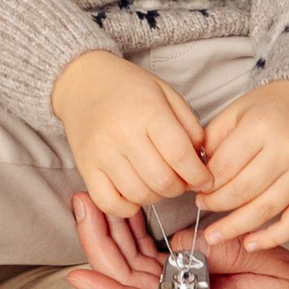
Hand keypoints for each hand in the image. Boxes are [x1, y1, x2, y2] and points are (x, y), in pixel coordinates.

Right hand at [49, 44, 209, 220]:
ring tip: (159, 182)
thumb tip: (201, 160)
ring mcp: (101, 153)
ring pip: (139, 195)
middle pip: (162, 180)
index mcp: (147, 111)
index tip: (205, 179)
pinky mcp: (85, 167)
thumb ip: (189, 125)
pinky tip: (135, 192)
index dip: (199, 175)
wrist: (83, 82)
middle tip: (182, 180)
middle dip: (180, 187)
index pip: (180, 155)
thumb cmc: (128, 87)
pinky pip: (109, 203)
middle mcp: (122, 133)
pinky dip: (128, 206)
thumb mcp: (166, 93)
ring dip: (157, 197)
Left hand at [62, 194, 288, 288]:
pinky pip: (155, 264)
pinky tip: (126, 212)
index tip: (77, 275)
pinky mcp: (198, 282)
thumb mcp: (270, 264)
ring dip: (113, 238)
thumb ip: (223, 255)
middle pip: (128, 283)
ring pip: (136, 270)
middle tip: (82, 204)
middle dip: (99, 245)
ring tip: (94, 201)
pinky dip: (136, 238)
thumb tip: (179, 245)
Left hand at [198, 77, 288, 251]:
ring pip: (265, 210)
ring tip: (214, 235)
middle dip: (216, 204)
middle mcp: (286, 151)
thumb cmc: (269, 108)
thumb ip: (214, 139)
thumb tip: (196, 171)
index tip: (194, 188)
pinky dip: (273, 238)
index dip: (205, 182)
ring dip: (236, 227)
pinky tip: (251, 244)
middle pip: (243, 190)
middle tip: (201, 206)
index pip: (225, 166)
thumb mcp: (236, 111)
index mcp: (261, 127)